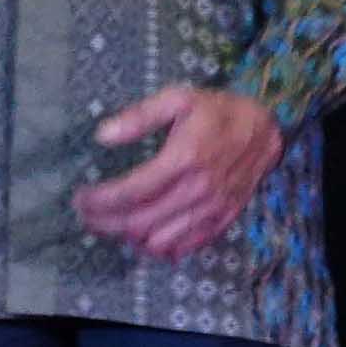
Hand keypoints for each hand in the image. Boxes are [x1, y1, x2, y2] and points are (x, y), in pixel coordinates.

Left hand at [74, 87, 281, 260]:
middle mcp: (197, 189)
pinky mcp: (222, 220)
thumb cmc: (217, 111)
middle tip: (87, 215)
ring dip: (130, 237)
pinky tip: (145, 234)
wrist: (265, 128)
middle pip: (139, 222)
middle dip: (105, 223)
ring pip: (159, 241)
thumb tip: (102, 135)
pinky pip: (185, 248)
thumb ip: (139, 116)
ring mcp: (211, 209)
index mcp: (184, 157)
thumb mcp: (178, 98)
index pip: (131, 192)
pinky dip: (160, 248)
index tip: (80, 198)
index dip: (100, 201)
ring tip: (114, 223)